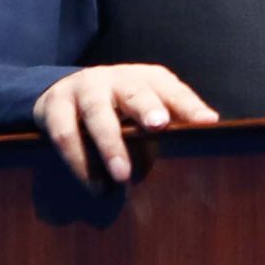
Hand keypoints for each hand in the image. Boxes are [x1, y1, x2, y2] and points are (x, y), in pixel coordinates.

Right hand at [32, 64, 217, 188]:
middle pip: (133, 92)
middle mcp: (114, 79)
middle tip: (159, 125)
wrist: (62, 92)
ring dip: (109, 145)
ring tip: (121, 176)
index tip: (207, 123)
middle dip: (146, 107)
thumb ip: (176, 120)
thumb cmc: (120, 108)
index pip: (172, 90)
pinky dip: (79, 161)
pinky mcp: (54, 108)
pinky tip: (93, 185)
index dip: (189, 106)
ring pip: (97, 114)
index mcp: (145, 79)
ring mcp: (83, 90)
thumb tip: (209, 133)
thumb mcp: (149, 107)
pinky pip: (65, 135)